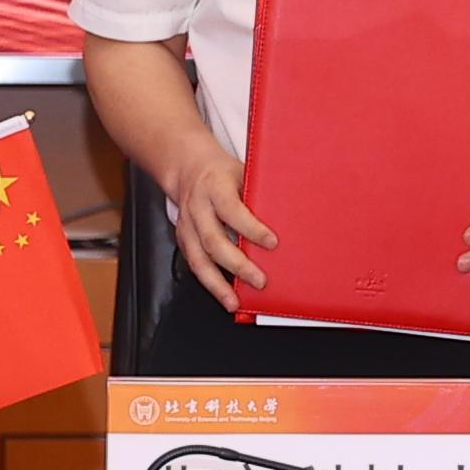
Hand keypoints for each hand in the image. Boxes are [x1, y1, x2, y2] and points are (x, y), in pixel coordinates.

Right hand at [174, 151, 279, 309]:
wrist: (189, 168)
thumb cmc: (222, 174)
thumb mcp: (243, 173)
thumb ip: (258, 194)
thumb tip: (287, 217)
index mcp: (215, 187)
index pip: (232, 210)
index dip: (251, 228)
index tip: (272, 243)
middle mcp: (197, 208)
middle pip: (214, 241)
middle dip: (238, 264)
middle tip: (259, 280)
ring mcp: (187, 225)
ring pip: (199, 259)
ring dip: (217, 284)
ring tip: (234, 301)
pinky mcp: (183, 239)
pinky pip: (195, 265)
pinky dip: (210, 283)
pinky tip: (223, 295)